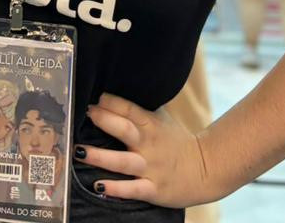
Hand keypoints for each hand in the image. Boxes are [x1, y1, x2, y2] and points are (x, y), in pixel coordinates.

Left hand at [75, 94, 212, 207]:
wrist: (205, 169)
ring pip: (123, 162)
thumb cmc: (177, 141)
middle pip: (125, 130)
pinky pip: (132, 189)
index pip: (129, 109)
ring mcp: (151, 168)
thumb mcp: (161, 119)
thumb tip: (113, 94)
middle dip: (104, 120)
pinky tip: (99, 186)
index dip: (111, 102)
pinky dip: (116, 189)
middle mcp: (149, 145)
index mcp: (151, 124)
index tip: (94, 97)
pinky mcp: (153, 189)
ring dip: (100, 157)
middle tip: (85, 114)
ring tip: (79, 151)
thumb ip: (140, 109)